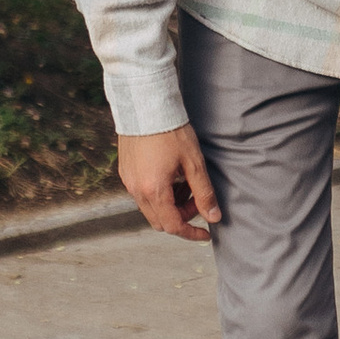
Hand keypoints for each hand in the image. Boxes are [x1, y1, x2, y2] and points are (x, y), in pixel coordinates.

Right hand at [119, 124, 220, 241]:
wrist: (145, 105)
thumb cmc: (170, 132)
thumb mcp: (194, 163)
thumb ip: (204, 193)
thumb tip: (213, 217)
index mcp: (153, 190)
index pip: (173, 226)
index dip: (191, 233)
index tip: (206, 232)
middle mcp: (136, 190)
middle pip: (160, 221)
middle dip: (182, 217)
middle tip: (198, 201)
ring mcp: (128, 181)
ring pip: (151, 208)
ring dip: (171, 205)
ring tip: (186, 184)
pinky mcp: (125, 171)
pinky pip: (142, 194)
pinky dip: (159, 194)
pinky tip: (172, 177)